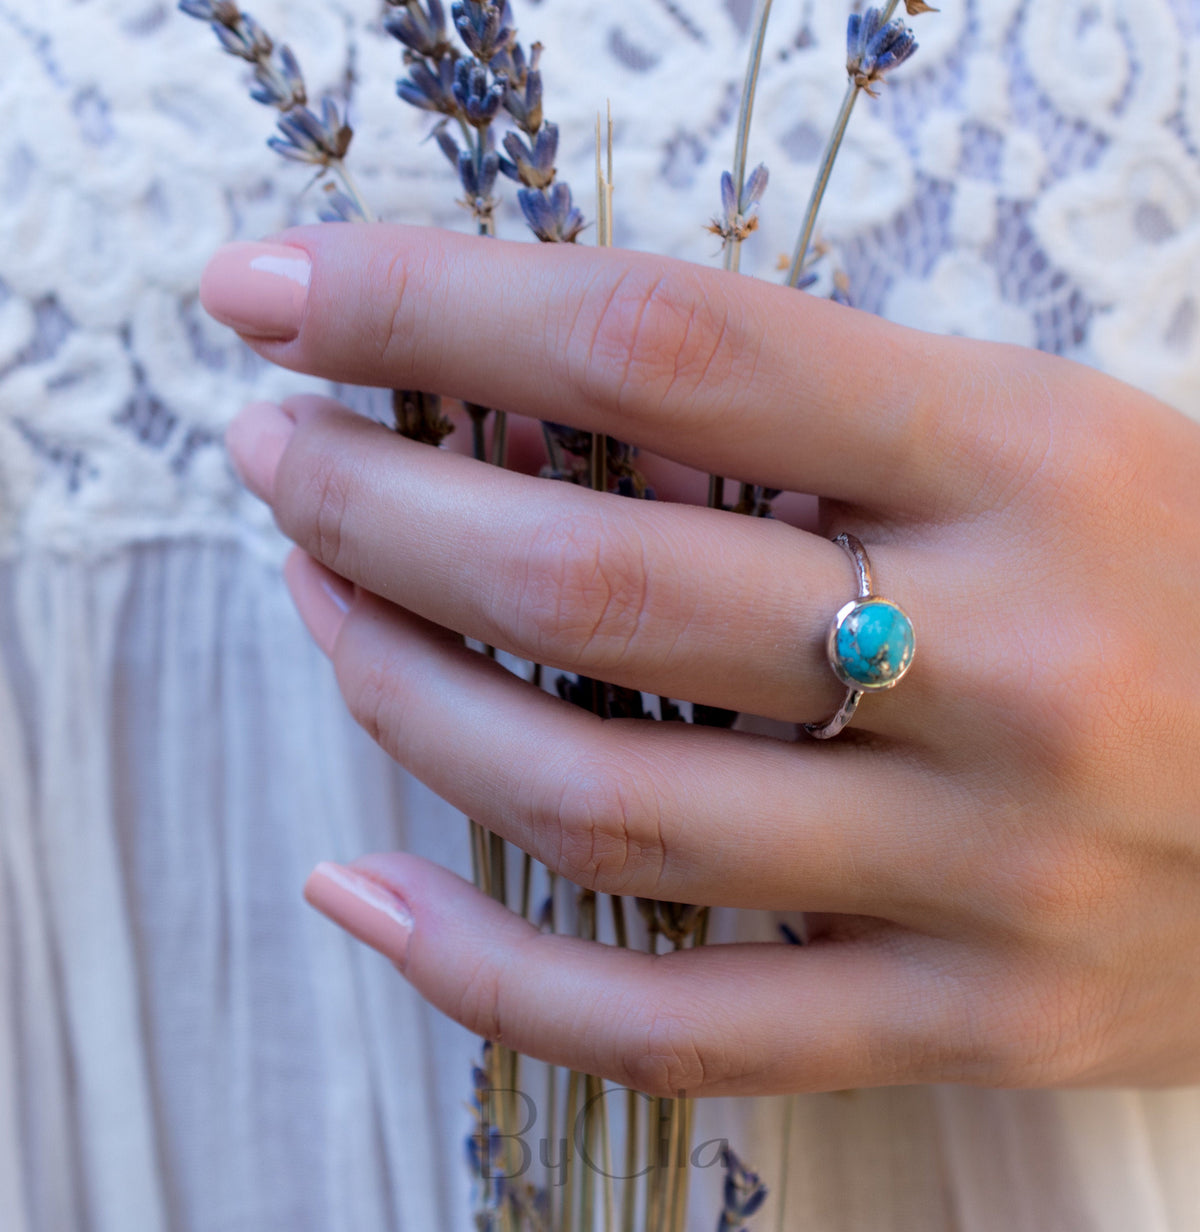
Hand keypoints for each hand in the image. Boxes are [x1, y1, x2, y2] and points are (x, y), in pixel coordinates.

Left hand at [201, 223, 1199, 1095]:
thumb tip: (531, 401)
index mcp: (1025, 461)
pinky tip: (357, 889)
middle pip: (596, 591)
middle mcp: (1006, 669)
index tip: (275, 289)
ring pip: (602, 810)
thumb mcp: (1034, 440)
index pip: (663, 346)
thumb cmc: (1187, 579)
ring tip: (322, 608)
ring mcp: (986, 872)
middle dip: (378, 510)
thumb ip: (799, 427)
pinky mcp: (966, 1021)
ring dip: (402, 701)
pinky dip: (480, 970)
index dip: (432, 304)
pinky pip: (668, 1026)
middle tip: (278, 455)